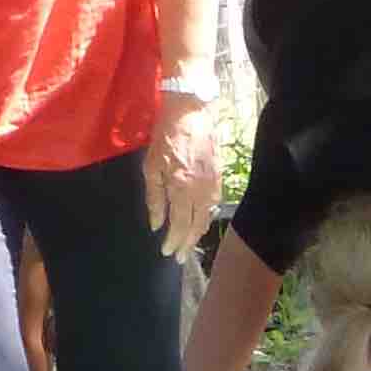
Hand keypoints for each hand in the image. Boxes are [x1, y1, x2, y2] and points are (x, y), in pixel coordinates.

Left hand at [144, 94, 218, 263]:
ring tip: (187, 244)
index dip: (174, 241)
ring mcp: (213, 186)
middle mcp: (201, 191)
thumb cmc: (165, 135)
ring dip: (197, 234)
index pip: (180, 224)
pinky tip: (199, 223)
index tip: (167, 253)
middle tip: (179, 258)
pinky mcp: (219, 179)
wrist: (191, 112)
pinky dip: (206, 219)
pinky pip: (213, 206)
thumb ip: (154, 197)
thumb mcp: (151, 166)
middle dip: (187, 244)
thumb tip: (156, 224)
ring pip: (207, 218)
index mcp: (182, 187)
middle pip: (196, 226)